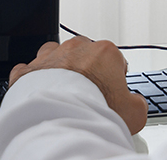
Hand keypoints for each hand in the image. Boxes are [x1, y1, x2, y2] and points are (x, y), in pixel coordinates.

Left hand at [9, 36, 147, 134]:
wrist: (59, 119)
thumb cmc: (95, 111)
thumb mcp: (134, 113)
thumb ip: (138, 104)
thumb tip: (135, 104)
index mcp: (105, 52)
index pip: (115, 61)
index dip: (115, 79)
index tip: (112, 93)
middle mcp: (76, 49)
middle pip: (85, 55)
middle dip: (87, 71)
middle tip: (89, 95)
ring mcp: (50, 57)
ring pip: (55, 56)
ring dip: (59, 70)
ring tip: (62, 92)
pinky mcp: (28, 71)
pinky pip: (29, 70)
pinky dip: (32, 80)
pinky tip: (39, 93)